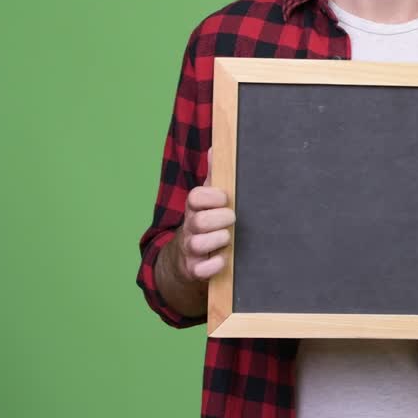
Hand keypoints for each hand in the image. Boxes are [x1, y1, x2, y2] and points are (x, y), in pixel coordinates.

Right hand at [173, 149, 235, 281]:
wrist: (186, 258)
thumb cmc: (205, 223)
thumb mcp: (208, 200)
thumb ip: (214, 177)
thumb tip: (216, 147)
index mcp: (195, 209)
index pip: (195, 197)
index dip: (211, 196)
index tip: (224, 198)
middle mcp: (190, 228)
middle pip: (198, 221)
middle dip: (219, 219)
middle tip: (231, 218)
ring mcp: (190, 250)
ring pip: (198, 244)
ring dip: (219, 240)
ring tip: (228, 238)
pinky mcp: (194, 269)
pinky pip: (201, 270)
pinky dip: (214, 265)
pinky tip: (223, 259)